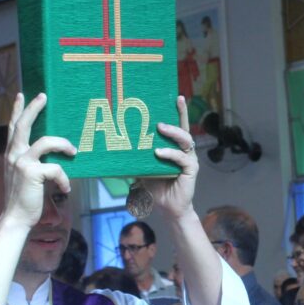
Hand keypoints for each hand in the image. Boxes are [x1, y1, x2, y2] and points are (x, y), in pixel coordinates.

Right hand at [1, 93, 76, 229]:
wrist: (16, 218)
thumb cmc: (25, 198)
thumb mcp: (26, 175)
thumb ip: (34, 162)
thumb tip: (55, 153)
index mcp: (12, 154)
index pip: (13, 127)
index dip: (17, 110)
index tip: (22, 95)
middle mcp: (14, 154)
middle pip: (24, 124)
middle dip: (34, 108)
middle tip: (44, 95)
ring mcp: (22, 162)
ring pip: (46, 142)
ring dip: (63, 144)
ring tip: (73, 151)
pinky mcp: (32, 173)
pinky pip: (56, 168)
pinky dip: (64, 179)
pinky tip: (65, 189)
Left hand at [136, 97, 199, 220]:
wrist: (168, 209)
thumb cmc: (156, 188)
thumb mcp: (141, 170)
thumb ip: (134, 159)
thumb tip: (112, 151)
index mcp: (175, 148)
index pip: (178, 126)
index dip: (179, 112)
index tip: (177, 96)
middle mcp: (184, 150)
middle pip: (185, 129)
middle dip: (179, 116)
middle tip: (161, 114)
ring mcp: (189, 159)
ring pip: (185, 140)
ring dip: (173, 132)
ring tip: (160, 128)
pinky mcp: (191, 169)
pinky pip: (181, 158)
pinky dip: (169, 154)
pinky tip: (158, 153)